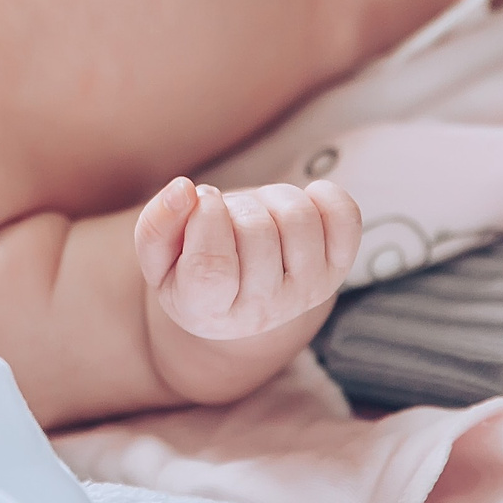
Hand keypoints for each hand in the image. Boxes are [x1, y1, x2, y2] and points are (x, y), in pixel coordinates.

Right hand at [136, 178, 362, 341]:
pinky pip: (345, 220)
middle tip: (225, 214)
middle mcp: (263, 312)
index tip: (201, 201)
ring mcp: (305, 292)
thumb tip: (184, 190)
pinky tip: (303, 202)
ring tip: (256, 212)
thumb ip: (156, 225)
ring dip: (271, 198)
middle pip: (257, 236)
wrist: (237, 294)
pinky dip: (325, 197)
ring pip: (299, 221)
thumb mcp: (158, 255)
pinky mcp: (336, 270)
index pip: (212, 268)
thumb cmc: (188, 268)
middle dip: (235, 205)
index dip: (204, 219)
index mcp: (208, 312)